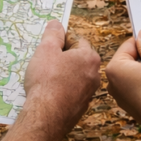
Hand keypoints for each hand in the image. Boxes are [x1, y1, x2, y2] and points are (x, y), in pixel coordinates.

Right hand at [22, 19, 100, 139]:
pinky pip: (71, 92)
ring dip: (62, 75)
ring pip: (74, 76)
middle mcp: (94, 74)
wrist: (46, 116)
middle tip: (45, 63)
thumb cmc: (47, 80)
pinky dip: (62, 91)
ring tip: (45, 80)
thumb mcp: (46, 50)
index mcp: (89, 57)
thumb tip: (56, 24)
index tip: (48, 49)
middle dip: (62, 59)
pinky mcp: (81, 107)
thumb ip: (53, 34)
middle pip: (77, 59)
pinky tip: (49, 94)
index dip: (60, 43)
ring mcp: (89, 93)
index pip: (76, 41)